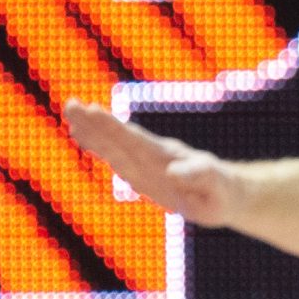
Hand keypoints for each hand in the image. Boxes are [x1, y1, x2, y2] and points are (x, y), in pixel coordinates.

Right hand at [62, 102, 242, 224]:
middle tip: (70, 104)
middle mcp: (152, 156)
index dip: (114, 128)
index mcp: (167, 157)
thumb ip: (196, 176)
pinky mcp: (142, 173)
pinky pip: (117, 158)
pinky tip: (82, 136)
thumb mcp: (215, 185)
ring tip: (70, 113)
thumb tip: (172, 173)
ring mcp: (146, 163)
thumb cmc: (222, 190)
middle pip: (120, 137)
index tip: (94, 111)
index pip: (136, 140)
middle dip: (95, 123)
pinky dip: (99, 147)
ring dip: (92, 131)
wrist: (227, 194)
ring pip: (114, 146)